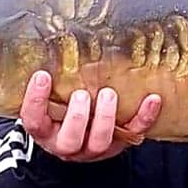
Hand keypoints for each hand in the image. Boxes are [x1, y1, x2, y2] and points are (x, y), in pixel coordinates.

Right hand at [20, 70, 161, 161]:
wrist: (82, 133)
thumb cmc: (61, 107)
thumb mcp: (50, 98)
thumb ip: (50, 82)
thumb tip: (51, 40)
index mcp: (46, 131)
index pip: (34, 120)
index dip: (36, 100)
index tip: (43, 75)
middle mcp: (67, 143)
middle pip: (69, 140)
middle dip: (77, 118)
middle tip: (82, 94)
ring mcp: (94, 147)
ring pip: (99, 143)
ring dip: (105, 118)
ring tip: (109, 94)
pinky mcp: (120, 143)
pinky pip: (134, 133)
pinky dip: (145, 117)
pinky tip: (152, 99)